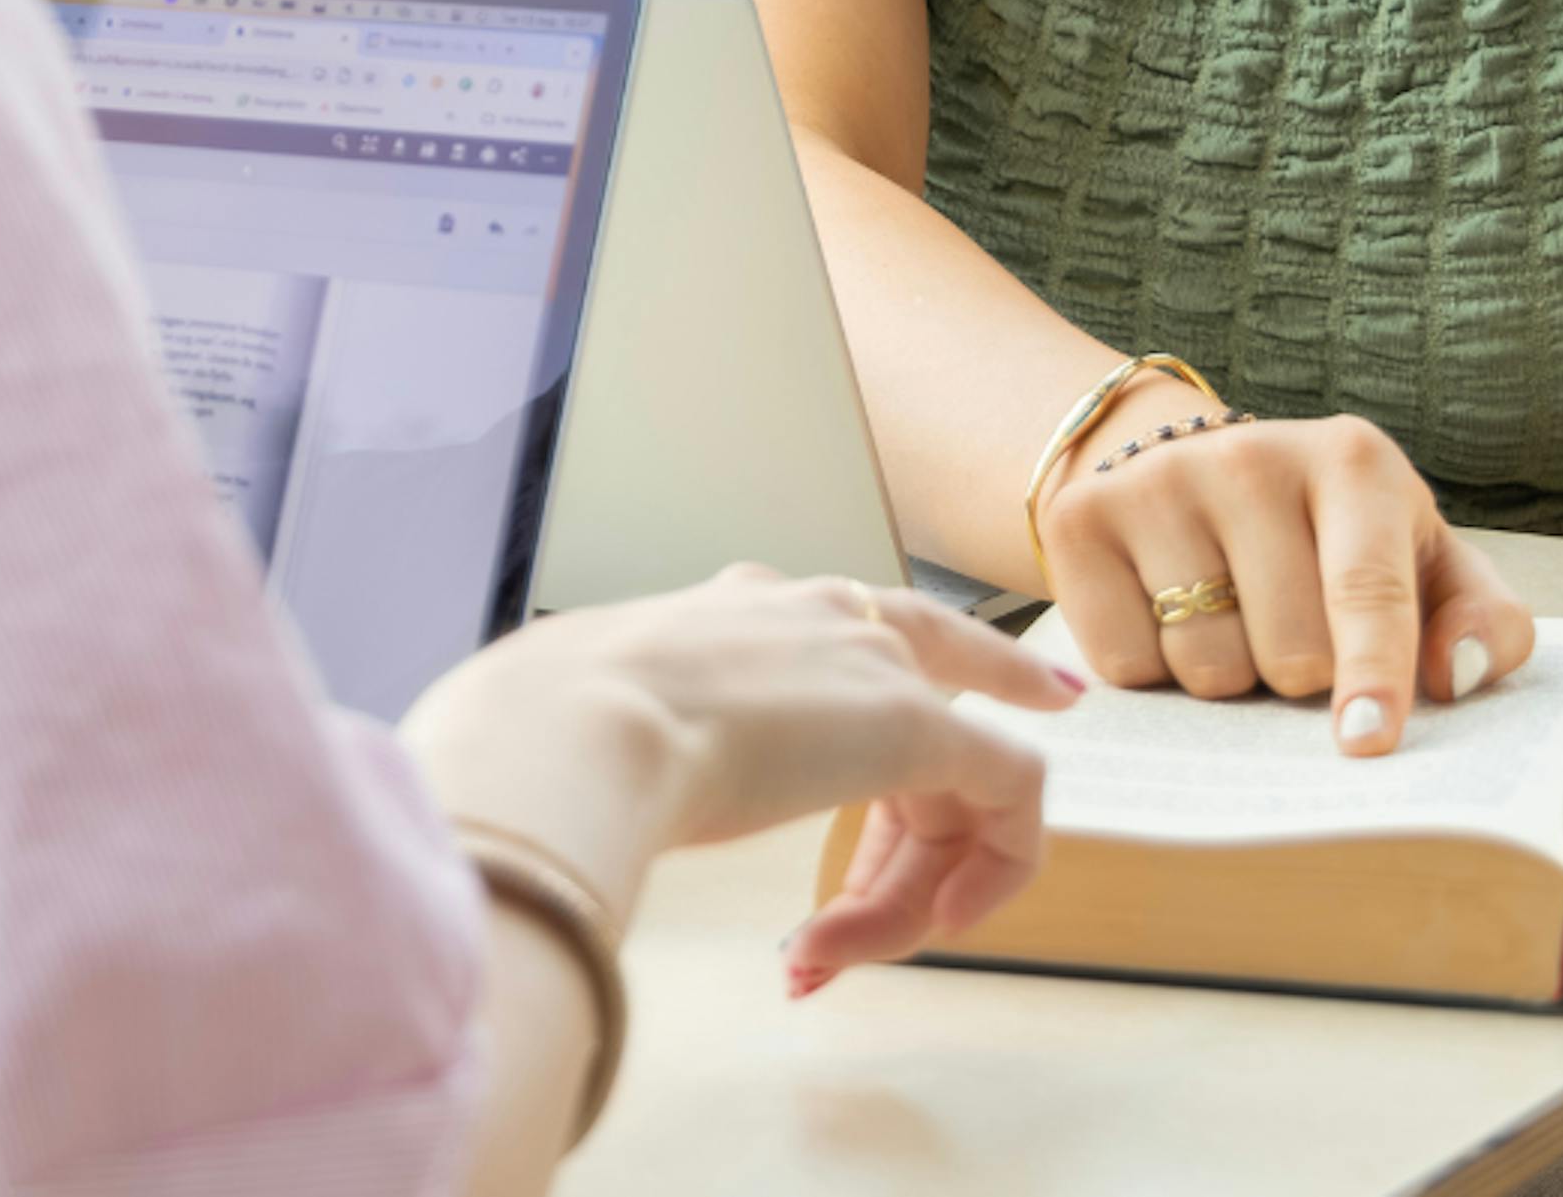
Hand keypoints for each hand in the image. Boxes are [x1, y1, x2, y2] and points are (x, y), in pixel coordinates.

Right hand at [401, 568, 1075, 990]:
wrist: (569, 731)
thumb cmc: (552, 738)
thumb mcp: (592, 730)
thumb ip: (609, 747)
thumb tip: (546, 792)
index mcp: (740, 607)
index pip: (856, 633)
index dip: (927, 684)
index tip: (1017, 702)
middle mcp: (821, 613)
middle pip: (916, 719)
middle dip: (891, 854)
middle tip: (824, 943)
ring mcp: (872, 662)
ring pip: (952, 778)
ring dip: (901, 892)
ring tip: (821, 955)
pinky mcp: (916, 724)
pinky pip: (1011, 792)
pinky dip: (992, 869)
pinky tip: (943, 924)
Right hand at [1036, 405, 1533, 756]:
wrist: (1189, 469)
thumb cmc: (1331, 541)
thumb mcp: (1424, 563)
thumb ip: (1481, 620)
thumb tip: (1455, 673)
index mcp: (1352, 461)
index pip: (1367, 589)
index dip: (1374, 676)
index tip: (1368, 742)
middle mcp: (1248, 454)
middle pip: (1287, 649)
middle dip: (1298, 679)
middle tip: (1293, 640)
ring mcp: (1156, 480)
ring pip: (1204, 664)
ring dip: (1227, 680)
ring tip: (1230, 624)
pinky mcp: (1080, 518)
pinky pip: (1124, 662)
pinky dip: (1150, 672)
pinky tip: (1164, 619)